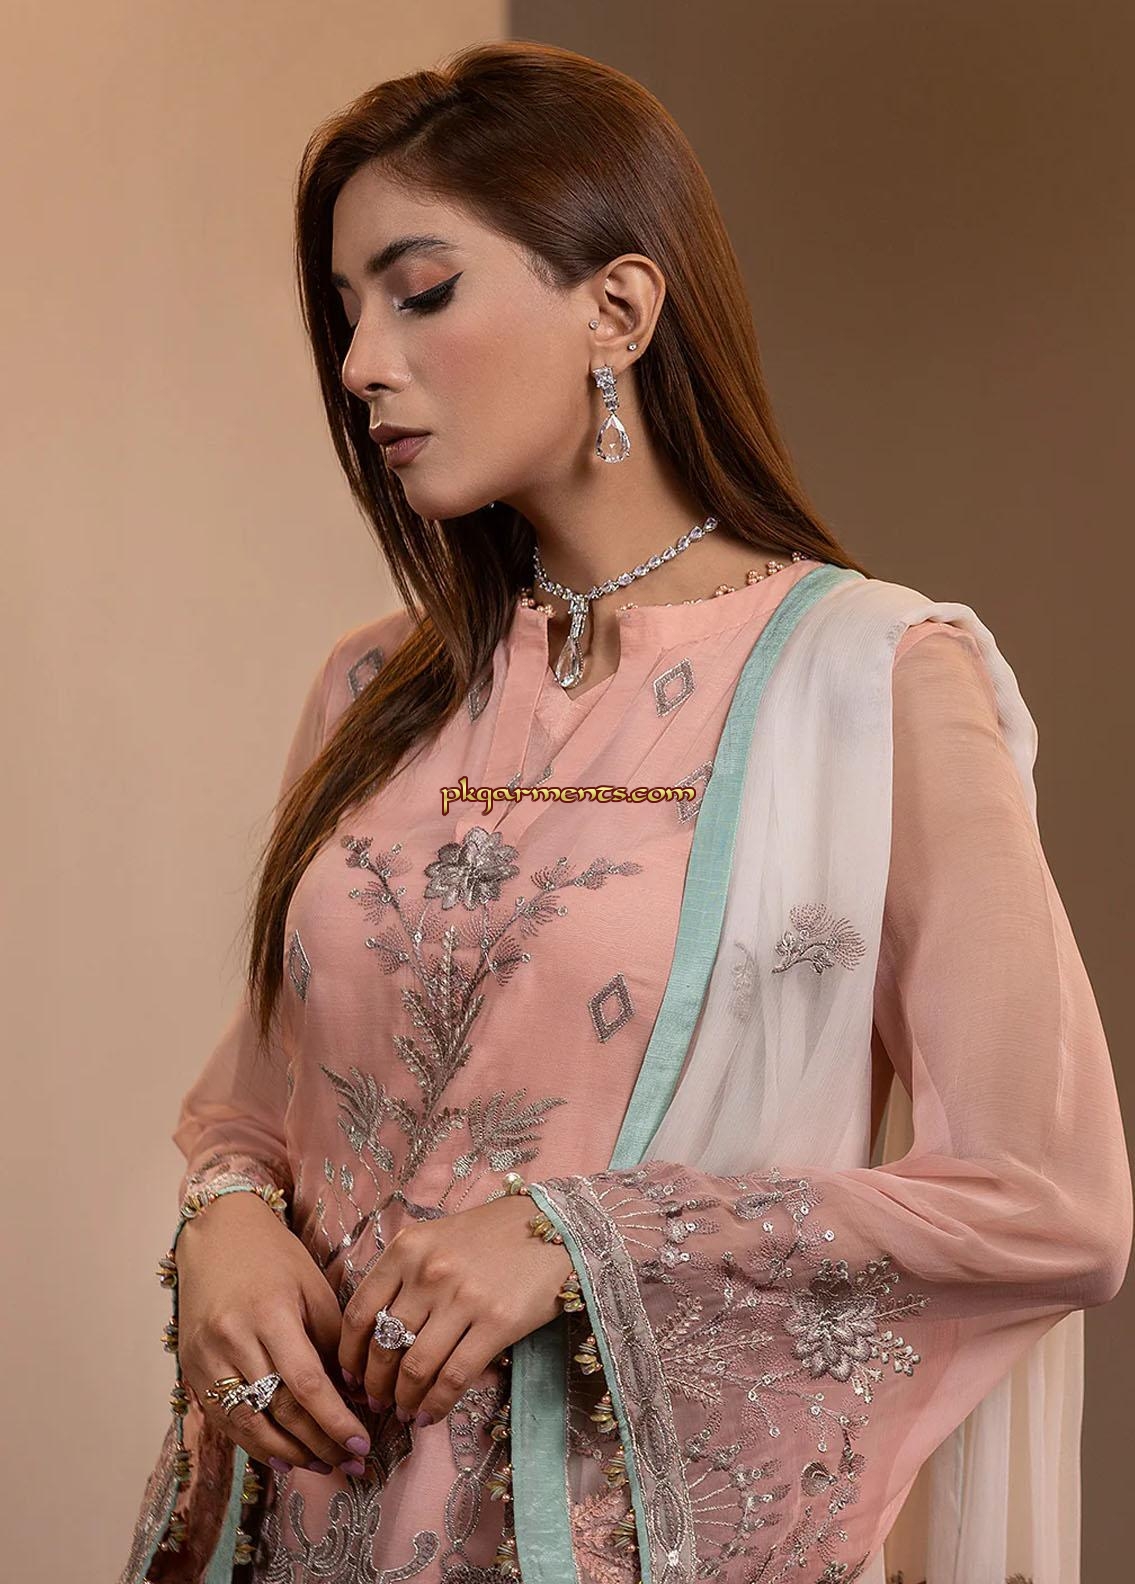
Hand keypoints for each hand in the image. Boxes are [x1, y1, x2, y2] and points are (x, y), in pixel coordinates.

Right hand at [175, 1190, 372, 1475]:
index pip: (306, 1383)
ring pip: (248, 1423)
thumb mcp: (313, 1287)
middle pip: (279, 1409)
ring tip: (322, 1466)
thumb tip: (354, 1394)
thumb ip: (333, 1341)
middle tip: (351, 1463)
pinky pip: (225, 1419)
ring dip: (288, 1453)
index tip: (363, 1443)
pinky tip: (282, 1458)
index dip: (335, 1420)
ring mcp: (206, 1357)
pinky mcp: (192, 1369)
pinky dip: (254, 1443)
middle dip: (318, 1443)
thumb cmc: (275, 1257)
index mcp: (270, 1313)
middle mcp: (233, 1339)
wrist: (217, 1235)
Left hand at [338, 1193, 574, 1426]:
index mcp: (408, 1248)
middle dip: (375, 1383)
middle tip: (376, 1400)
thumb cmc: (490, 1234)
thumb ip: (404, 1274)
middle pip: (384, 1345)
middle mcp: (429, 1272)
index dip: (349, 1353)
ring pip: (416, 1367)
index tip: (349, 1374)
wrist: (552, 1227)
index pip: (360, 1312)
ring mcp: (463, 1298)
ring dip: (403, 1399)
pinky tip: (430, 1414)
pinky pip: (455, 1376)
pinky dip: (437, 1404)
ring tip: (403, 1411)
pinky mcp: (497, 1323)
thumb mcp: (437, 1238)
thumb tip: (375, 1331)